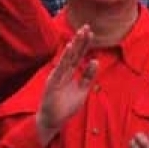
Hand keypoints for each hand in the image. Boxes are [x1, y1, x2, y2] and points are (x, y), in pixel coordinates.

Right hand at [36, 25, 96, 145]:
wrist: (53, 120)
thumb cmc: (66, 107)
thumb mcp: (82, 91)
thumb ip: (88, 76)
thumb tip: (95, 61)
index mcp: (70, 74)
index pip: (78, 56)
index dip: (84, 45)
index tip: (90, 33)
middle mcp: (63, 71)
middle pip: (73, 54)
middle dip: (80, 41)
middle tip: (86, 27)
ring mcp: (57, 75)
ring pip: (68, 57)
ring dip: (74, 45)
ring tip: (80, 33)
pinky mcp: (53, 81)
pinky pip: (61, 67)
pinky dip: (65, 57)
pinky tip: (69, 48)